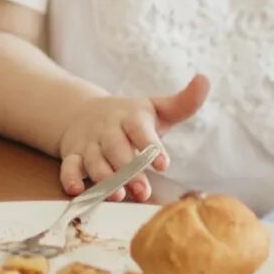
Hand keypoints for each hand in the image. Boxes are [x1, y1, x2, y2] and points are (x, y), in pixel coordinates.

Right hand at [54, 76, 209, 198]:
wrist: (84, 113)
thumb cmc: (131, 118)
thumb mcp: (156, 109)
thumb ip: (183, 102)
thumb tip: (205, 79)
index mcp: (131, 117)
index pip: (140, 129)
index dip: (150, 145)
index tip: (163, 164)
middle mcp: (109, 129)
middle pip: (116, 148)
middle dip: (128, 170)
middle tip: (142, 191)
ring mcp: (90, 143)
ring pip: (94, 160)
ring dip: (103, 178)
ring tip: (117, 195)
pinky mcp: (73, 155)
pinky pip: (68, 166)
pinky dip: (69, 178)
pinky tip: (75, 190)